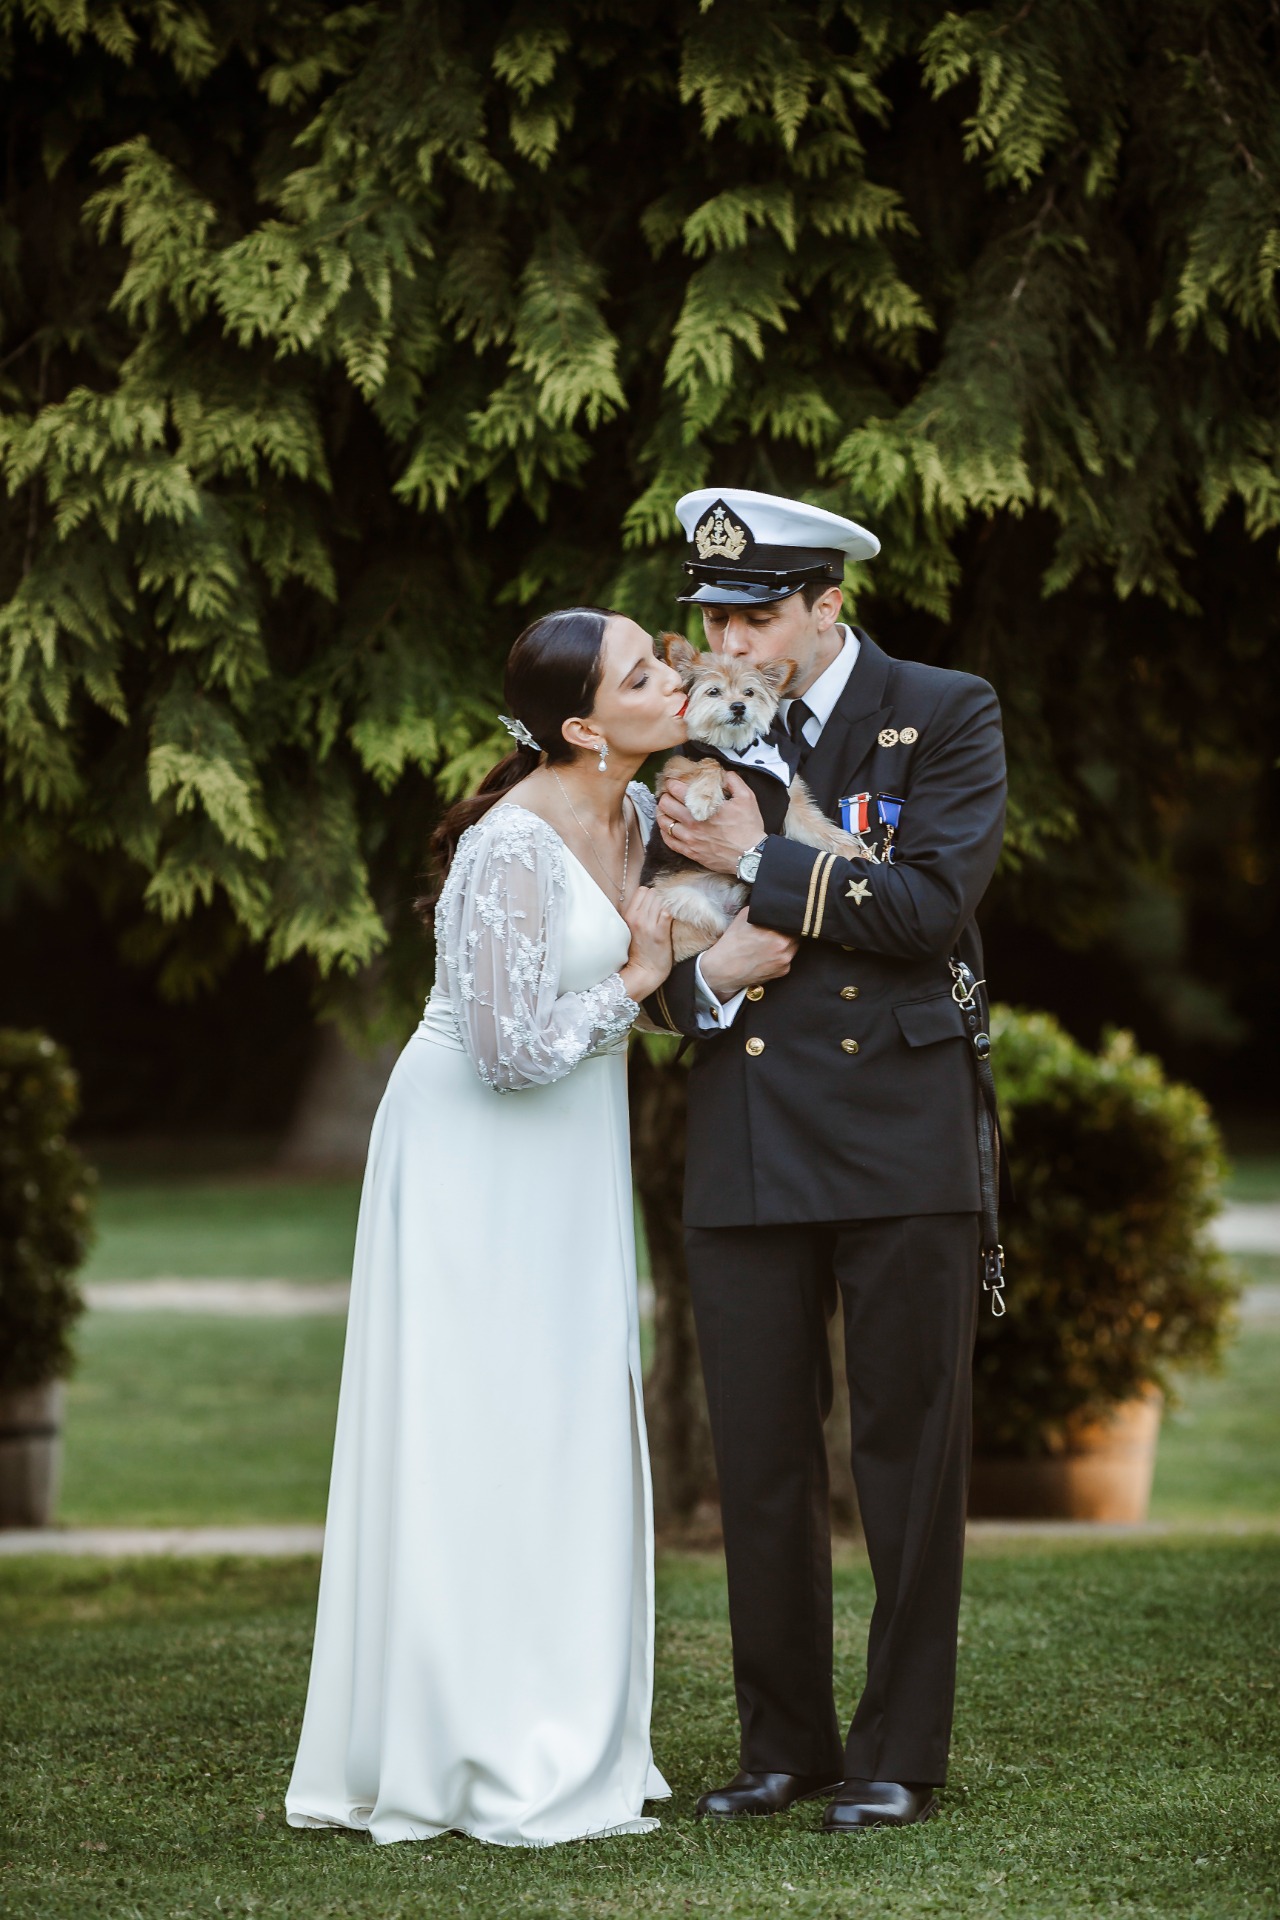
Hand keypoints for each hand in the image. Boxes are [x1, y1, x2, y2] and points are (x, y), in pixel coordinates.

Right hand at [619, 886, 674, 1001]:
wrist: (644, 972)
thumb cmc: (640, 951)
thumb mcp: (631, 929)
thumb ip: (637, 913)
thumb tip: (650, 898)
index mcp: (628, 915)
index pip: (642, 890)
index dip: (651, 896)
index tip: (655, 905)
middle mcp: (637, 918)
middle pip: (653, 892)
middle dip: (659, 899)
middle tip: (662, 912)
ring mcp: (648, 925)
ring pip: (661, 899)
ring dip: (667, 906)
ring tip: (667, 917)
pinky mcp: (660, 932)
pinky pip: (667, 912)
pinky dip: (672, 913)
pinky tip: (672, 921)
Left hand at [658, 772, 765, 876]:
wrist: (751, 855)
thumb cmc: (749, 827)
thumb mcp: (746, 798)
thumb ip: (733, 781)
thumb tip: (723, 773)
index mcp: (703, 807)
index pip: (677, 790)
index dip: (671, 784)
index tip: (672, 782)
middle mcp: (692, 822)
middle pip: (666, 805)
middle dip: (665, 797)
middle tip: (667, 795)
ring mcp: (690, 839)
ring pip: (664, 823)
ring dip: (662, 814)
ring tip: (663, 809)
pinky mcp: (691, 852)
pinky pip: (669, 842)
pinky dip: (664, 833)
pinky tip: (666, 828)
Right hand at [700, 907, 797, 999]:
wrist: (723, 970)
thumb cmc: (732, 943)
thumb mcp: (744, 917)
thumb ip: (762, 909)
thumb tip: (773, 902)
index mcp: (778, 933)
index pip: (794, 922)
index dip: (790, 918)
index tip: (785, 917)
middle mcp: (785, 948)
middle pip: (797, 934)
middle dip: (789, 931)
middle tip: (778, 928)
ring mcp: (785, 962)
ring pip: (794, 947)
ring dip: (787, 943)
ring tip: (772, 941)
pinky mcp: (783, 972)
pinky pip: (787, 959)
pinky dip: (781, 955)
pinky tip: (769, 954)